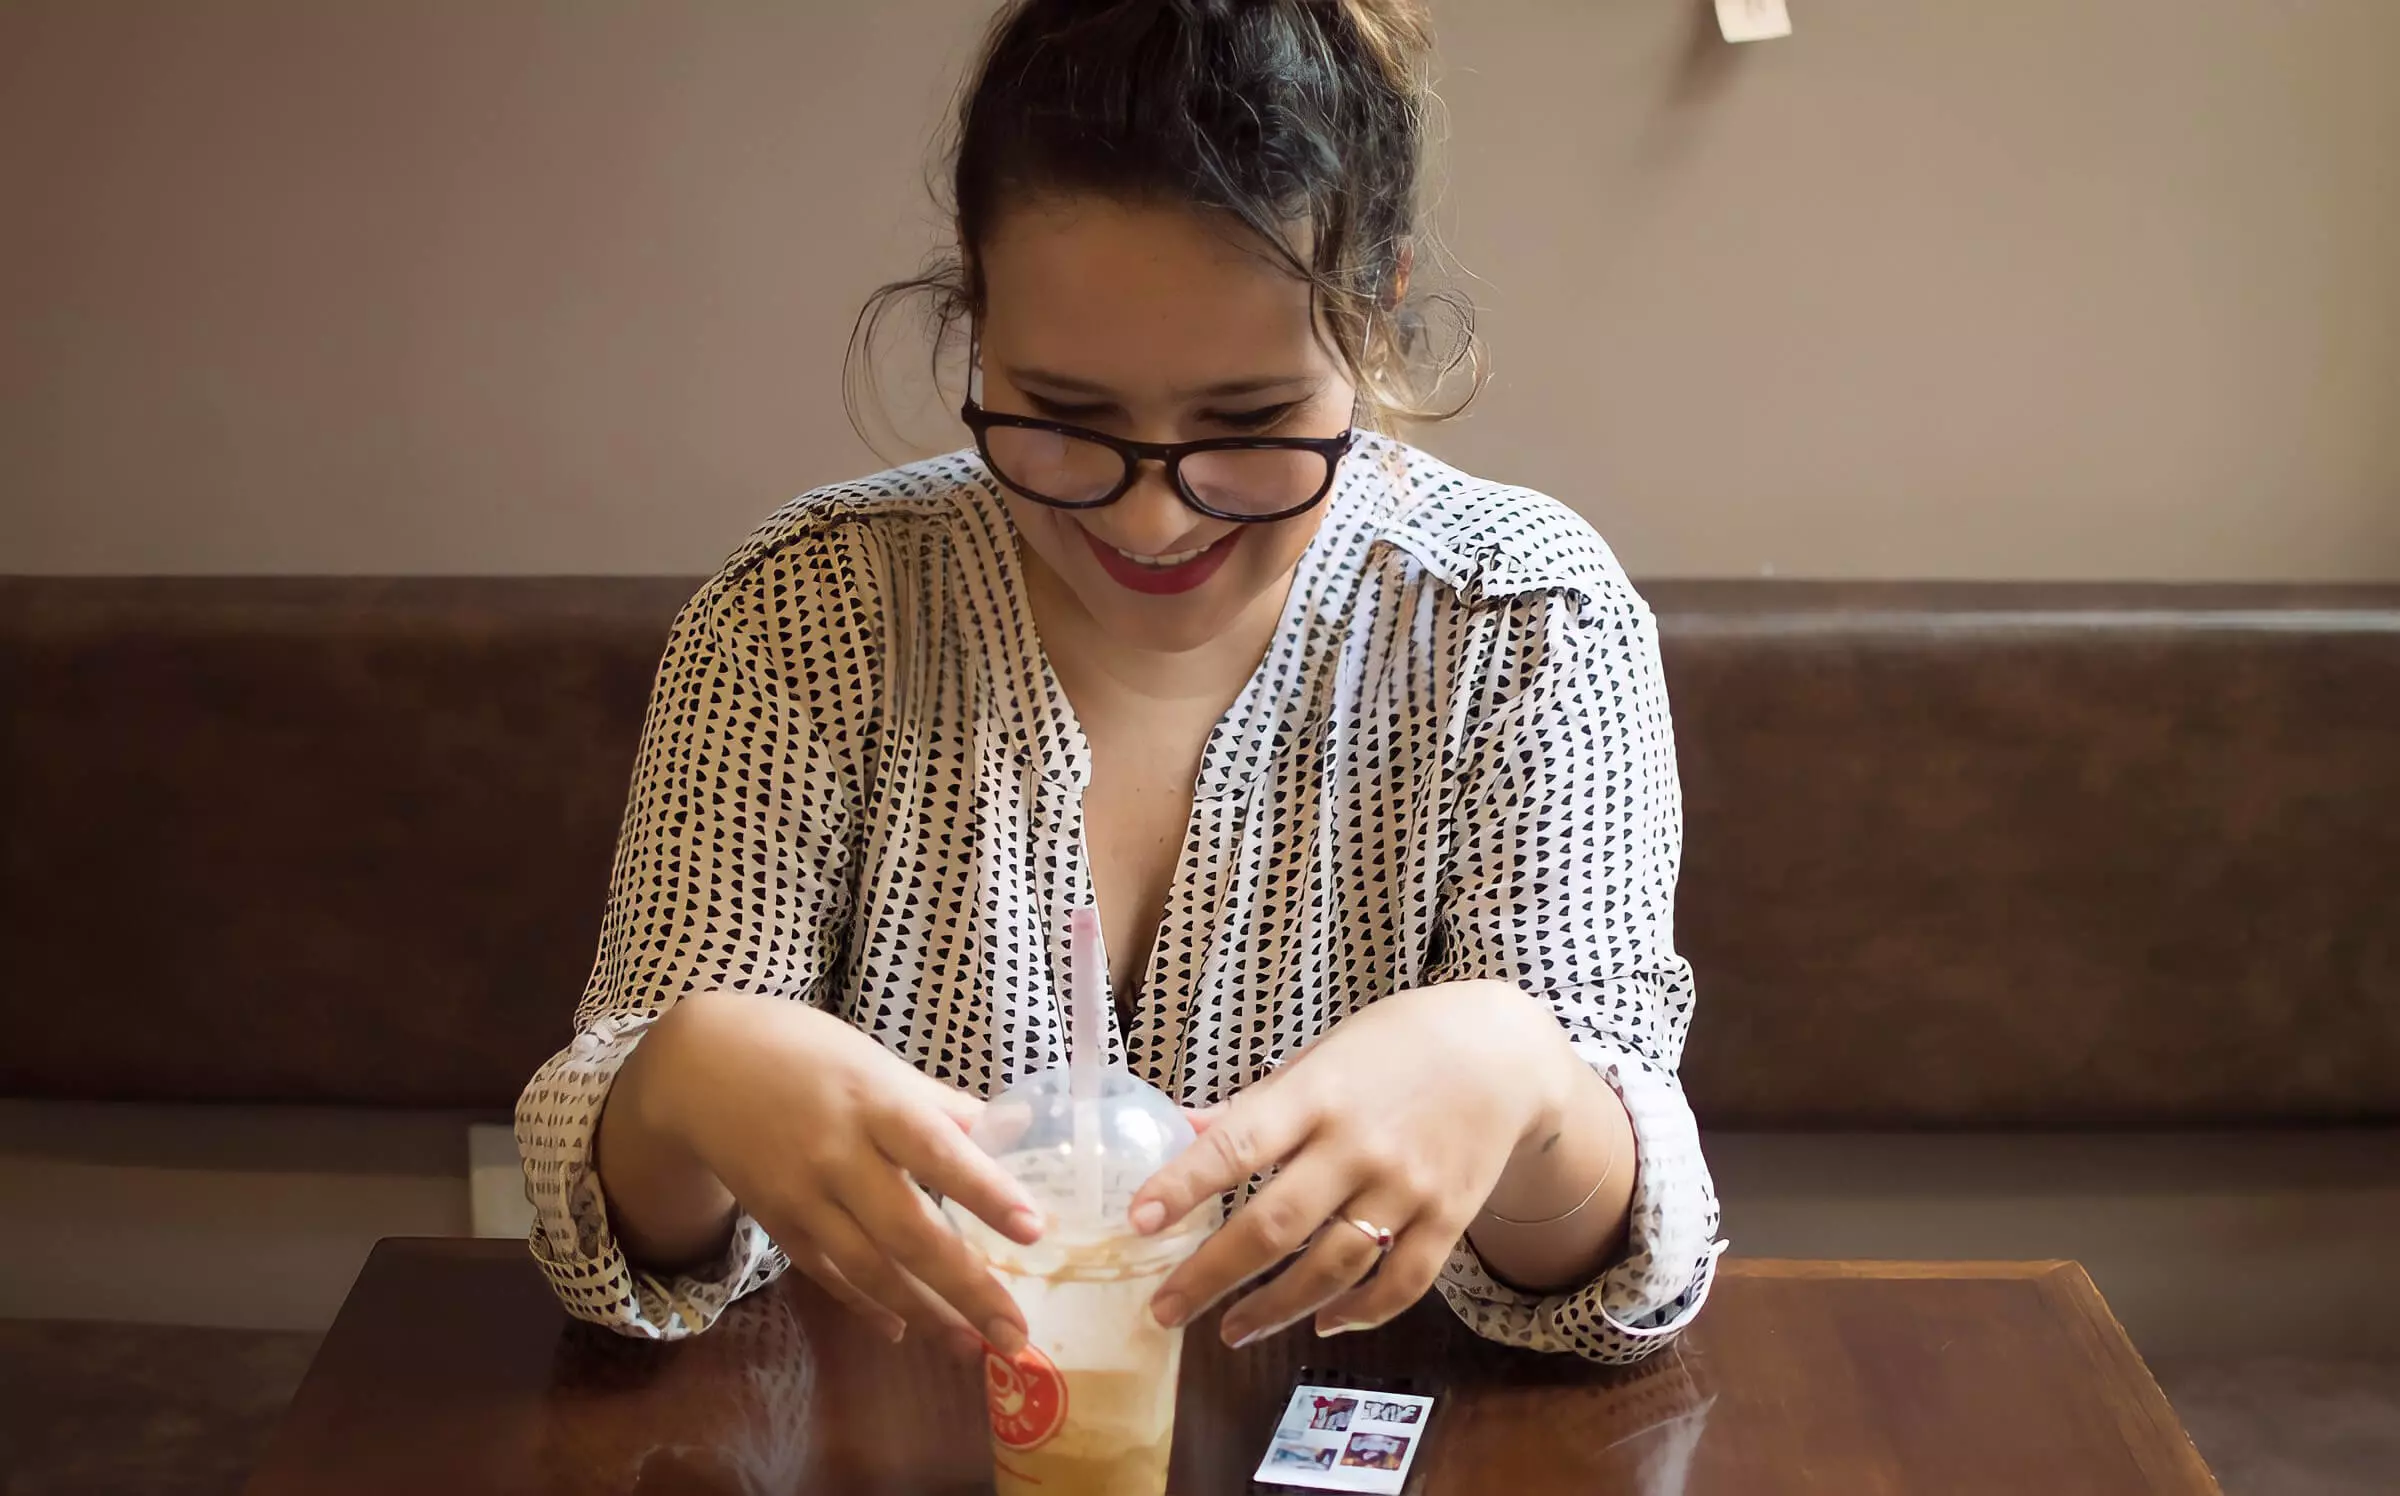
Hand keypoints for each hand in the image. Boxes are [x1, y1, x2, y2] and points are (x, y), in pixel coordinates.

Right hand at [618, 988, 1043, 1355]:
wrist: (702, 1068)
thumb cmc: (809, 1056)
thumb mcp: (878, 1062)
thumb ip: (942, 1104)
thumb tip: (1015, 1130)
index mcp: (875, 1102)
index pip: (937, 1151)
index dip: (984, 1191)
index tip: (1033, 1229)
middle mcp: (838, 1154)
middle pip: (908, 1231)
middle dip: (967, 1288)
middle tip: (1015, 1336)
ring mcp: (804, 1196)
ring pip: (870, 1268)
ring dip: (925, 1313)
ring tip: (973, 1347)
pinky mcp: (779, 1223)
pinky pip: (828, 1273)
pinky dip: (867, 1304)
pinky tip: (904, 1330)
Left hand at [1129, 981, 1575, 1346]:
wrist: (1504, 1053)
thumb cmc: (1397, 1046)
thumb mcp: (1322, 1056)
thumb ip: (1258, 1104)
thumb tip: (1183, 1133)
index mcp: (1320, 1093)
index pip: (1239, 1143)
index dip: (1185, 1185)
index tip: (1138, 1221)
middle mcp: (1361, 1144)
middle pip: (1276, 1225)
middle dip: (1210, 1275)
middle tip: (1162, 1311)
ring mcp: (1408, 1187)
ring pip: (1332, 1267)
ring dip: (1275, 1309)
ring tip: (1231, 1330)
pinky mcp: (1448, 1219)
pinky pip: (1400, 1283)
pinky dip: (1358, 1313)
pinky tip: (1319, 1324)